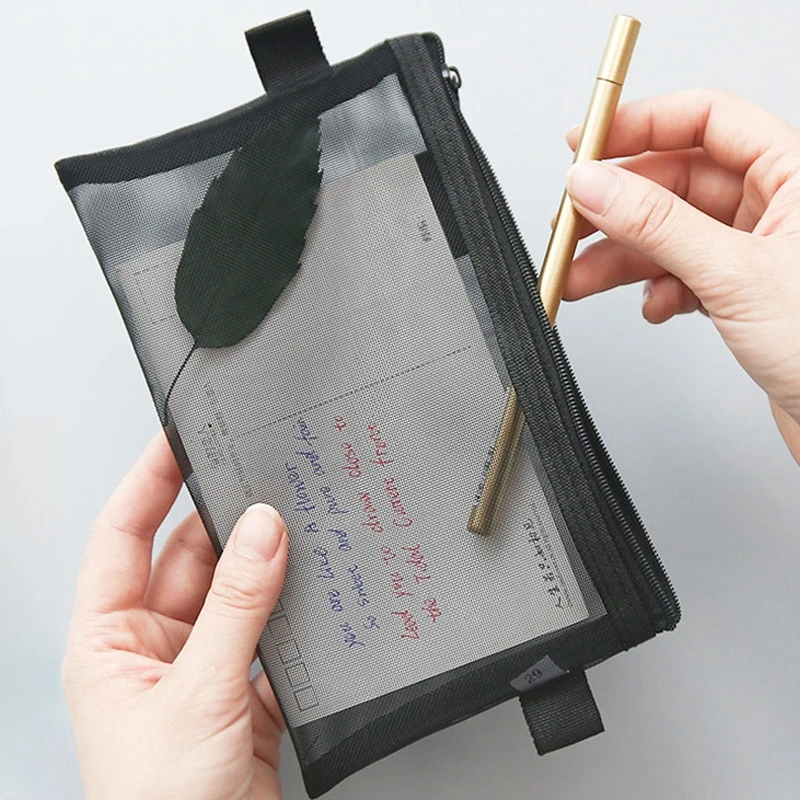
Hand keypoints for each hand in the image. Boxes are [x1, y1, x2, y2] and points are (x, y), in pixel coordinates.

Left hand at [63, 433, 288, 799]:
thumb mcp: (196, 694)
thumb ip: (235, 608)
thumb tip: (263, 533)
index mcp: (108, 642)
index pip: (122, 537)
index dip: (148, 482)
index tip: (178, 439)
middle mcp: (150, 648)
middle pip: (189, 560)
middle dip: (227, 527)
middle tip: (264, 489)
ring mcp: (199, 667)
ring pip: (235, 594)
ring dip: (265, 571)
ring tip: (296, 536)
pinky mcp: (241, 690)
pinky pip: (267, 631)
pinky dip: (291, 614)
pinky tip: (310, 597)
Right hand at [562, 89, 799, 462]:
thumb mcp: (735, 273)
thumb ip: (658, 226)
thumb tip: (597, 186)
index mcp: (794, 174)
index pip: (707, 120)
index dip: (642, 126)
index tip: (587, 147)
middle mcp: (775, 205)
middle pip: (675, 181)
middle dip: (617, 207)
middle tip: (572, 224)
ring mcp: (754, 250)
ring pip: (670, 233)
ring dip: (621, 256)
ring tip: (582, 277)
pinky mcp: (739, 292)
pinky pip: (680, 273)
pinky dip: (655, 288)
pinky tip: (652, 305)